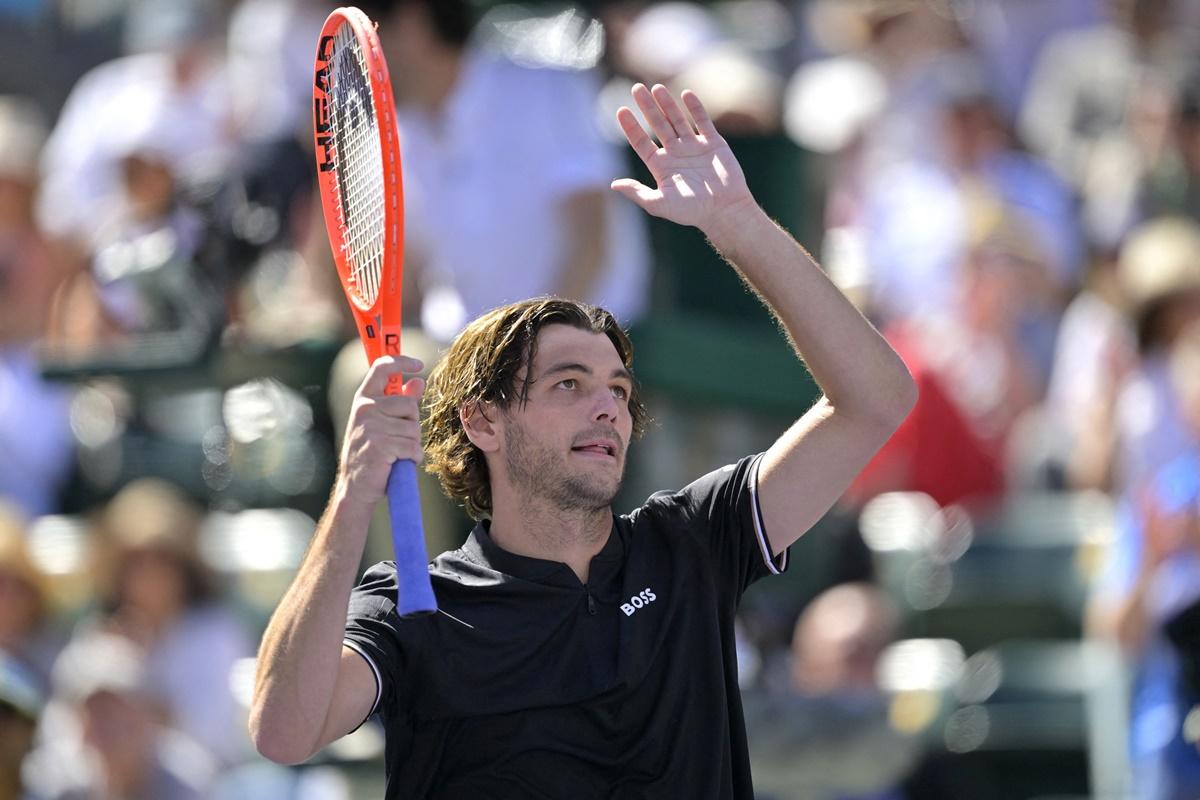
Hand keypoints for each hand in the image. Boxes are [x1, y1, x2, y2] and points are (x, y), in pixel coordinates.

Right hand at [338, 355, 424, 506]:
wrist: (356, 486)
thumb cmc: (371, 453)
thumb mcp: (382, 423)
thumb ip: (401, 400)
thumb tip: (419, 381)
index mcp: (364, 399)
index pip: (382, 367)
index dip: (402, 361)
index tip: (419, 364)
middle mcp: (365, 408)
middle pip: (409, 405)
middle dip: (412, 424)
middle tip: (397, 439)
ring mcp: (371, 426)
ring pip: (414, 429)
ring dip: (412, 445)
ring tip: (396, 453)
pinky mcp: (380, 445)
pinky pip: (413, 447)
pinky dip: (412, 458)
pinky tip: (398, 463)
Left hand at [611, 83, 754, 233]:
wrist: (724, 210)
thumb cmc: (692, 211)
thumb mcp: (660, 204)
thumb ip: (637, 193)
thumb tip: (614, 184)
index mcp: (661, 167)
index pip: (641, 142)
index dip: (631, 127)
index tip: (621, 110)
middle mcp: (675, 154)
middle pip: (658, 125)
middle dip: (647, 107)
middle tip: (636, 88)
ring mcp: (694, 147)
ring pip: (677, 120)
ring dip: (667, 104)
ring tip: (657, 87)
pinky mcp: (713, 143)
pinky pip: (703, 121)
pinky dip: (695, 107)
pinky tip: (686, 94)